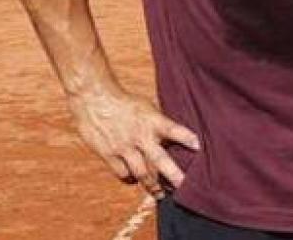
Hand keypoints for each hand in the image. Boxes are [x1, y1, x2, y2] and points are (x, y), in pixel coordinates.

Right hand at [68, 88, 198, 197]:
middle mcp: (140, 136)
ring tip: (160, 193)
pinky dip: (130, 179)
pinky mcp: (109, 154)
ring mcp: (124, 147)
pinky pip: (122, 173)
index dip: (186, 138)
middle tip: (183, 186)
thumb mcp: (147, 107)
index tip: (198, 146)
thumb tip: (172, 138)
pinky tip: (134, 180)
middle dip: (173, 175)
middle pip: (160, 160)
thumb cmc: (124, 102)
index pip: (174, 130)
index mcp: (152, 121)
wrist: (94, 99)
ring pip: (142, 173)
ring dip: (152, 185)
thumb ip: (158, 123)